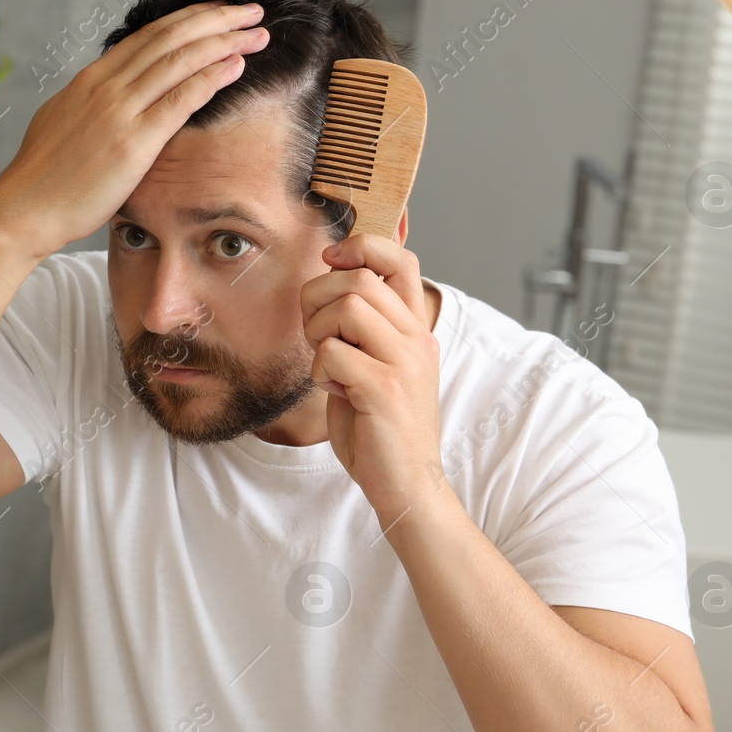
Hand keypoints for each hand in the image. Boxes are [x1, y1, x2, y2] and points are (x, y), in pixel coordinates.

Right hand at [0, 0, 269, 257]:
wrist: (24, 208)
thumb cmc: (44, 177)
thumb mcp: (65, 123)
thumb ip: (91, 105)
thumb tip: (110, 97)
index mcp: (91, 80)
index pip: (149, 36)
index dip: (190, 20)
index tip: (219, 12)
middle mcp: (106, 86)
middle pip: (170, 37)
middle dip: (216, 19)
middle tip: (251, 10)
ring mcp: (119, 111)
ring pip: (180, 60)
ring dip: (224, 41)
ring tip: (257, 33)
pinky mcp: (133, 142)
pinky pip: (180, 99)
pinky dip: (211, 76)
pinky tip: (236, 65)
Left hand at [301, 234, 446, 529]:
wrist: (407, 484)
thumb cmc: (381, 427)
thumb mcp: (377, 367)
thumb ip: (363, 330)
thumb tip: (328, 286)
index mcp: (416, 329)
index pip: (401, 259)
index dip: (362, 248)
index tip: (332, 262)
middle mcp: (416, 339)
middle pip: (360, 279)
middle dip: (319, 297)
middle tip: (314, 332)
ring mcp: (404, 363)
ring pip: (348, 307)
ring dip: (318, 331)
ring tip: (324, 362)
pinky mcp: (384, 389)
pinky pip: (332, 353)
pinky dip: (318, 369)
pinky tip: (330, 389)